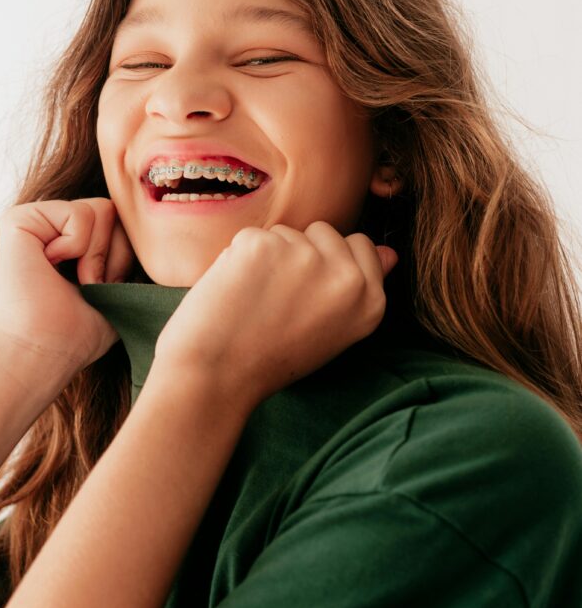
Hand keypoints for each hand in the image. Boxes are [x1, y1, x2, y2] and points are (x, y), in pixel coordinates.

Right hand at [0, 198, 134, 374]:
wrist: (44, 351)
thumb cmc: (80, 332)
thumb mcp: (120, 288)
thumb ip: (133, 254)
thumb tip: (168, 235)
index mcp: (75, 241)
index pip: (123, 223)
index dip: (124, 257)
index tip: (104, 289)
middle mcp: (54, 226)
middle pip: (115, 211)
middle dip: (113, 253)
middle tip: (89, 286)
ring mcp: (37, 220)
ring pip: (102, 208)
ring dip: (95, 253)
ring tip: (73, 280)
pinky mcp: (20, 219)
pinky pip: (78, 212)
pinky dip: (76, 245)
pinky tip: (50, 266)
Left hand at [152, 221, 397, 407]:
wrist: (217, 375)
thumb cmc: (272, 358)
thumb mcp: (333, 330)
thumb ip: (361, 289)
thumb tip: (390, 252)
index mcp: (371, 301)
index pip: (362, 245)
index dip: (331, 262)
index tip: (310, 290)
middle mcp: (346, 276)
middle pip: (326, 232)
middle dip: (302, 253)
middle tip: (281, 301)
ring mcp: (305, 256)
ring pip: (288, 232)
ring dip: (269, 256)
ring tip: (256, 300)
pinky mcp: (264, 245)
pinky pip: (254, 235)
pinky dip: (240, 257)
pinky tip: (235, 291)